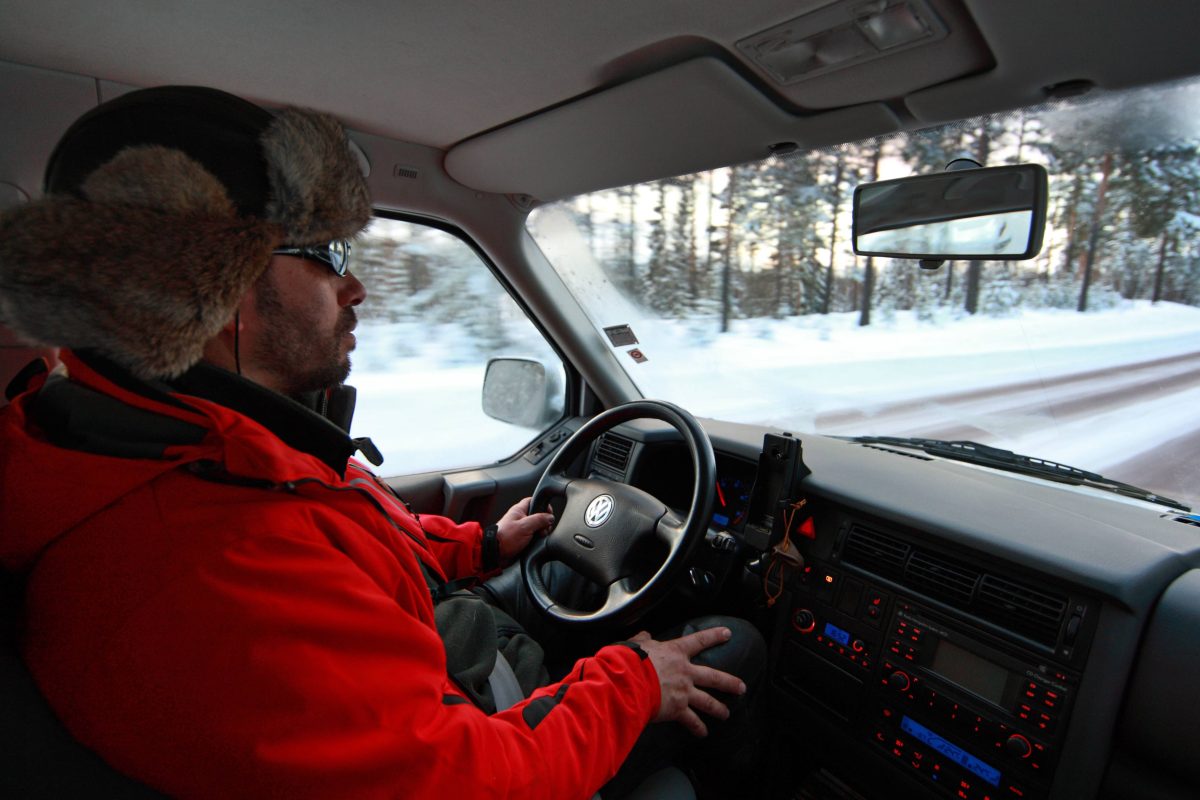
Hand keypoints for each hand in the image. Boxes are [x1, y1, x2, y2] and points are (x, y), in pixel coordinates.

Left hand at [495, 497, 554, 560]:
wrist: (495, 553)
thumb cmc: (505, 538)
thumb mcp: (525, 526)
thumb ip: (539, 520)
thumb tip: (550, 517)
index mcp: (519, 510)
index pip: (533, 500)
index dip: (543, 505)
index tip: (549, 513)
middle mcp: (520, 518)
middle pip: (538, 516)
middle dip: (544, 523)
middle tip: (543, 529)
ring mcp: (521, 529)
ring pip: (537, 527)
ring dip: (541, 533)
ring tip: (538, 537)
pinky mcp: (521, 539)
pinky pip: (533, 537)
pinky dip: (536, 540)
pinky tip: (535, 543)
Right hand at [631, 627, 746, 736]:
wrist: (629, 680)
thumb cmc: (630, 660)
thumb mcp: (636, 644)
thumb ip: (643, 640)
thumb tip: (645, 635)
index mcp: (675, 653)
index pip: (699, 640)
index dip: (714, 636)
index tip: (728, 634)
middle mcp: (685, 672)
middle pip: (713, 676)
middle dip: (729, 682)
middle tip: (741, 687)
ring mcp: (684, 692)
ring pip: (707, 701)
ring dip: (719, 709)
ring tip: (726, 714)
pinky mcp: (678, 709)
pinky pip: (691, 720)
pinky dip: (698, 728)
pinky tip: (703, 733)